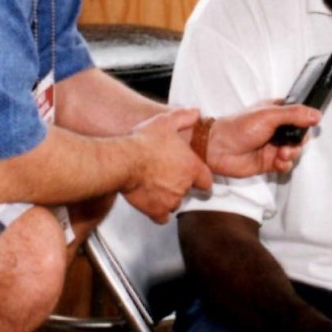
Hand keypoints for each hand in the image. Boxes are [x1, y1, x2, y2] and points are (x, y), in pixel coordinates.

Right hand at [122, 109, 212, 223]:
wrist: (124, 161)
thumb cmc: (144, 142)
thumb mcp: (166, 122)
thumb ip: (184, 117)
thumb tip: (196, 113)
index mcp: (192, 167)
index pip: (207, 181)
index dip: (201, 179)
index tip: (196, 177)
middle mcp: (184, 186)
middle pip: (188, 191)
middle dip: (179, 184)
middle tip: (166, 174)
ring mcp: (170, 200)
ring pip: (175, 203)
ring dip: (168, 197)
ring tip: (155, 184)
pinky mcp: (155, 210)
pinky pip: (162, 217)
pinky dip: (158, 211)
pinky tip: (150, 201)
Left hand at [203, 102, 318, 177]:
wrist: (219, 149)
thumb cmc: (238, 127)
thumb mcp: (268, 115)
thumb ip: (293, 114)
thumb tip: (316, 115)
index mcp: (276, 112)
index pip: (298, 115)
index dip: (304, 121)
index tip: (307, 125)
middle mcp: (276, 129)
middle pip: (299, 136)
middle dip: (299, 141)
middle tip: (291, 143)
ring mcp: (273, 146)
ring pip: (294, 151)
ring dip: (292, 153)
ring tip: (282, 153)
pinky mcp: (269, 162)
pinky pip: (286, 164)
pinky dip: (285, 164)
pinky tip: (278, 161)